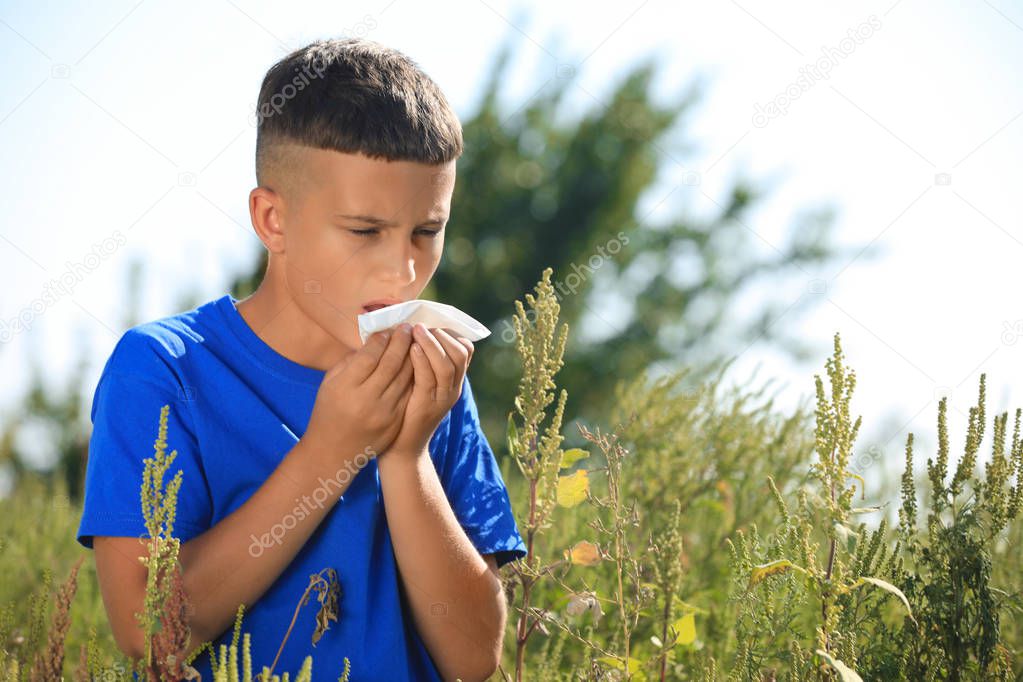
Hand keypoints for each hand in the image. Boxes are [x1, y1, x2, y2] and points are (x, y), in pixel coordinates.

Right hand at [303, 324, 414, 464]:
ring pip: (406, 377)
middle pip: (391, 364)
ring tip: (415, 341)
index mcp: (346, 387)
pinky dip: (415, 375)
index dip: (381, 340)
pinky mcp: (396, 422)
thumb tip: (376, 338)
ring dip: (413, 356)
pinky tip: (417, 363)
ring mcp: (384, 413)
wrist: (334, 451)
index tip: (388, 329)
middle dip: (401, 342)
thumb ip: (351, 361)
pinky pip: (410, 392)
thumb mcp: (330, 383)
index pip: (369, 356)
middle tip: (407, 327)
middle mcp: (366, 400)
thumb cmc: (329, 410)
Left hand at [384, 324, 474, 460]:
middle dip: (442, 335)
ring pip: (447, 363)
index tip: (431, 324)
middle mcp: (453, 388)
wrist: (401, 448)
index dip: (451, 332)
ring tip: (416, 331)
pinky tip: (410, 349)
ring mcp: (442, 398)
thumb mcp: (418, 383)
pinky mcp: (427, 405)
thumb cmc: (405, 411)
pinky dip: (421, 359)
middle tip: (422, 326)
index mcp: (454, 381)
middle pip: (461, 353)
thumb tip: (412, 331)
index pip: (466, 349)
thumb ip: (421, 362)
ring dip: (431, 342)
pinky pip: (429, 377)